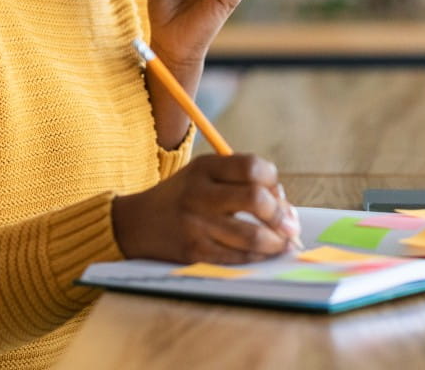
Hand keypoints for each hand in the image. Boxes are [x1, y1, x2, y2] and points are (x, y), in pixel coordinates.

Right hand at [111, 153, 300, 263]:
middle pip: (255, 198)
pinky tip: (262, 254)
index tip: (278, 195)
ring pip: (251, 235)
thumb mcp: (203, 175)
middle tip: (290, 226)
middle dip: (281, 215)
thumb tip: (286, 209)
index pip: (252, 167)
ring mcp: (195, 224)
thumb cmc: (182, 197)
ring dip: (275, 242)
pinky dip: (257, 257)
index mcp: (205, 167)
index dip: (274, 182)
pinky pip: (237, 257)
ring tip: (282, 244)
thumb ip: (240, 183)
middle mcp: (199, 193)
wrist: (134, 223)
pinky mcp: (193, 251)